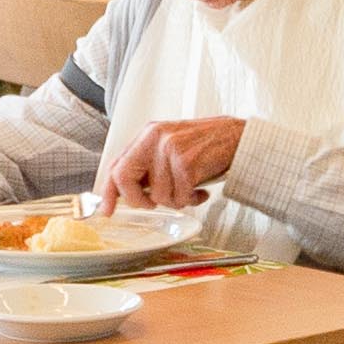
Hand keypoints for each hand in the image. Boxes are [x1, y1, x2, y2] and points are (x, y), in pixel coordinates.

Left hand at [100, 116, 247, 208]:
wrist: (238, 137)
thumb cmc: (206, 144)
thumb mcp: (170, 145)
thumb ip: (149, 163)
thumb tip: (128, 191)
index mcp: (148, 134)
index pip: (117, 165)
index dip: (108, 192)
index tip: (106, 209)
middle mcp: (155, 139)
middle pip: (125, 179)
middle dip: (138, 200)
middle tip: (154, 203)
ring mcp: (170, 150)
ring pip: (158, 195)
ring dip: (177, 199)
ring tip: (190, 188)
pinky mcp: (187, 164)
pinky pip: (180, 197)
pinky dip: (192, 199)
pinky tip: (201, 189)